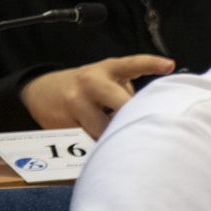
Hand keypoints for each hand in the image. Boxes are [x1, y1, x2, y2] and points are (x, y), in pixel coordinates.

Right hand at [20, 54, 174, 138]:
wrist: (41, 91)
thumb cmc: (88, 87)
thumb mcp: (106, 77)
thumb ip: (126, 89)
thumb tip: (147, 114)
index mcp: (106, 69)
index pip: (131, 65)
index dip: (151, 64)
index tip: (169, 65)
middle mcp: (91, 85)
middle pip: (121, 105)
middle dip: (133, 118)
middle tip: (144, 127)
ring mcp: (75, 105)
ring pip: (106, 130)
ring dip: (114, 135)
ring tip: (114, 131)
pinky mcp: (63, 125)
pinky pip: (89, 143)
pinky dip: (98, 146)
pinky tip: (97, 141)